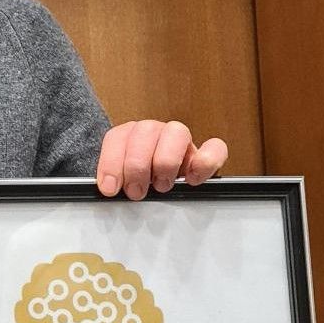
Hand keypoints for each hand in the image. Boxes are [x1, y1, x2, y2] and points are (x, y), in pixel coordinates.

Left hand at [97, 120, 227, 200]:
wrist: (157, 183)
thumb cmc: (138, 183)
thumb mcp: (121, 182)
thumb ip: (114, 181)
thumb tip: (109, 191)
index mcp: (130, 135)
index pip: (118, 137)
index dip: (111, 163)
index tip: (110, 188)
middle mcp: (155, 132)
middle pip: (146, 131)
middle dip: (137, 166)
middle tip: (136, 191)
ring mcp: (181, 140)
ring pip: (177, 132)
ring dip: (165, 162)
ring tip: (161, 185)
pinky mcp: (205, 154)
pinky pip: (215, 147)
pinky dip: (204, 163)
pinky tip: (191, 179)